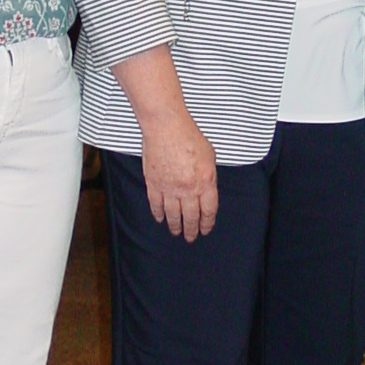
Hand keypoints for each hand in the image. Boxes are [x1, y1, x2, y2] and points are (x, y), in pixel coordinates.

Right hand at [140, 105, 217, 241]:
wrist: (166, 127)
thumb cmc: (189, 136)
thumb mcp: (210, 156)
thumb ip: (209, 175)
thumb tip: (206, 188)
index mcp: (206, 181)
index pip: (208, 210)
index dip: (207, 223)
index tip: (205, 229)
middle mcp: (189, 189)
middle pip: (191, 216)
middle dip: (191, 230)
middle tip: (190, 237)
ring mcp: (170, 188)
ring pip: (173, 214)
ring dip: (175, 226)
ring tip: (176, 232)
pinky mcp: (154, 184)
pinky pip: (156, 205)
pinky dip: (158, 214)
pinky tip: (160, 219)